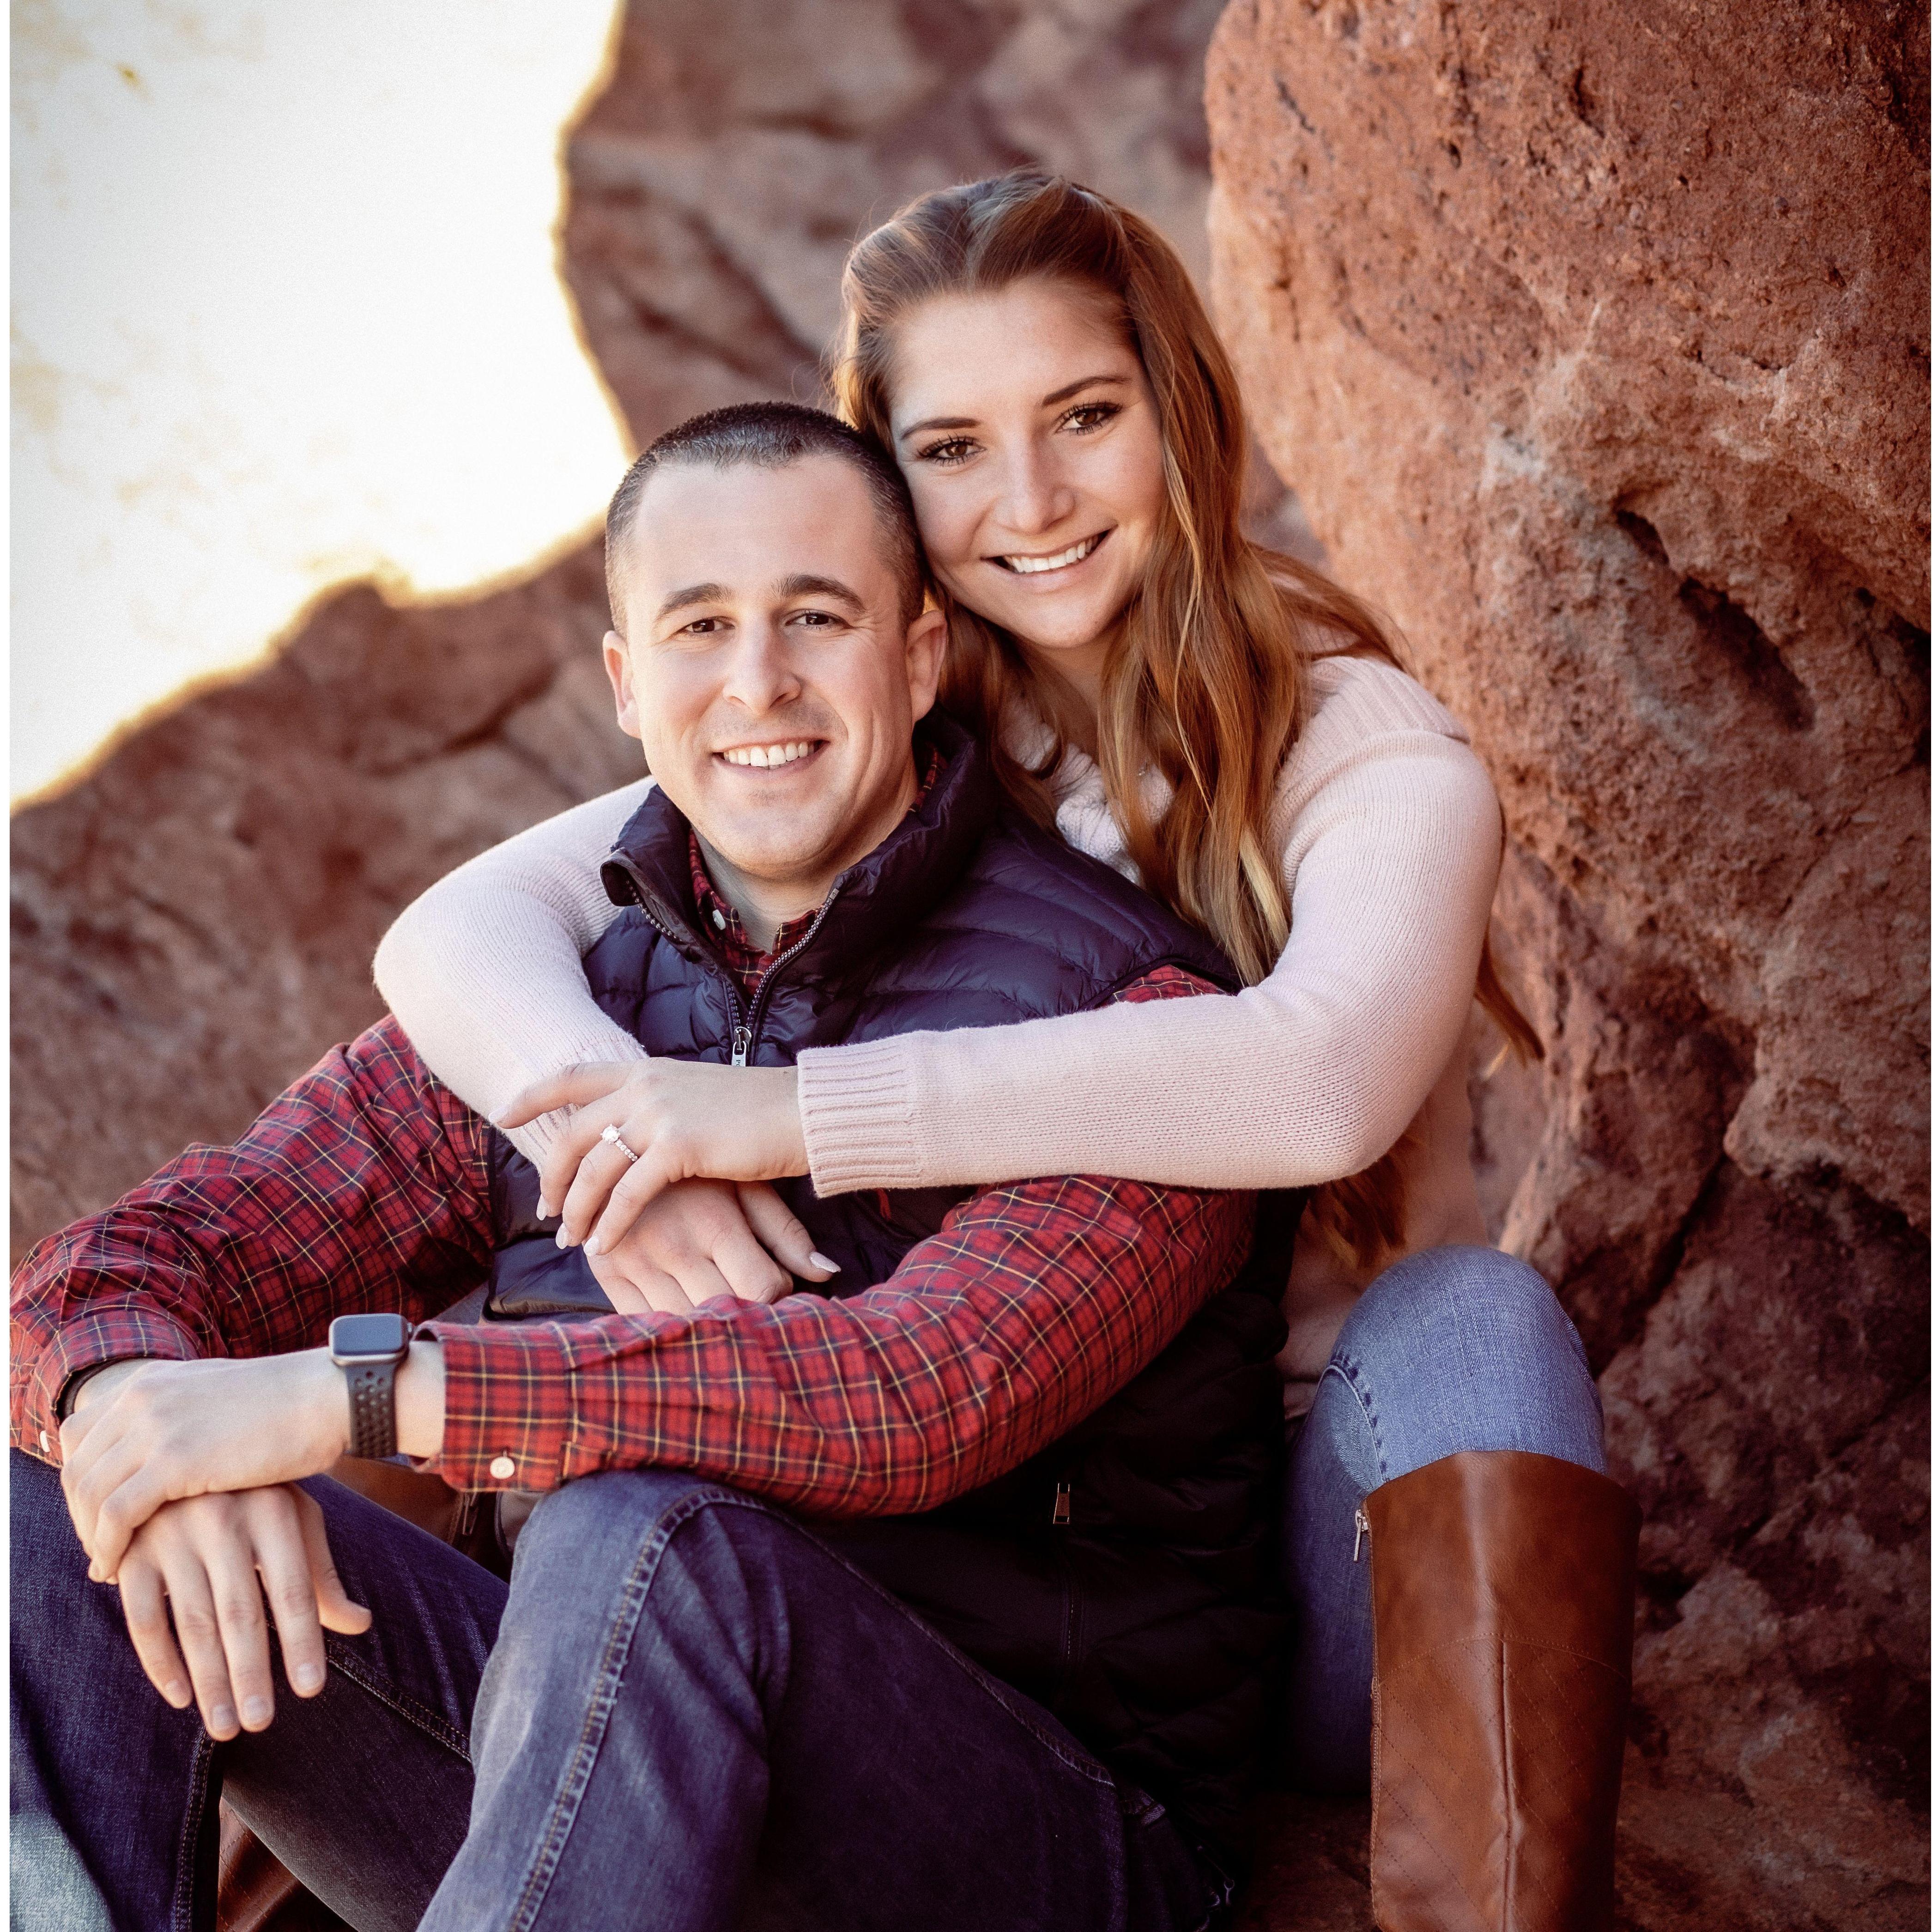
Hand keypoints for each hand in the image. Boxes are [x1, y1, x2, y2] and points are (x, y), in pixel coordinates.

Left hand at [61, 1352, 347, 1582]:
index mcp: (151, 1380)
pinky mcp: (175, 1460)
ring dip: (89, 1537)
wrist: (328, 1395)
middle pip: (78, 1467)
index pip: (79, 1435)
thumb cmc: (288, 1405)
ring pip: (89, 1493)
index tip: (97, 1514)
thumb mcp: (217, 1396)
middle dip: (79, 1516)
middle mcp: (143, 1397)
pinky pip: (117, 1514)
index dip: (79, 1480)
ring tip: (106, 1565)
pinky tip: (116, 1568)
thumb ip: (180, 1414)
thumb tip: (161, 1448)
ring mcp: (156, 1426)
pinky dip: (108, 1547)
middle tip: (97, 1549)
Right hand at [113, 1486, 370, 1739]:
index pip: (294, 1590)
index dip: (303, 1641)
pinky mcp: (132, 1550)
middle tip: (261, 1725)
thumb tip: (359, 1624)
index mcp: (274, 1511)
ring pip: (193, 1623)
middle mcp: (224, 1520)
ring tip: (227, 1727)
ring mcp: (174, 1534)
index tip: (311, 1690)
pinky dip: (160, 1661)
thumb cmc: (254, 1495)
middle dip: (251, 1675)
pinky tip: (181, 1697)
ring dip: (210, 1681)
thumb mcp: (295, 1519)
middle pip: (241, 1614)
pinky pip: (144, 1617)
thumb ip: (321, 1574)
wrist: (180, 1444)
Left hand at [496, 1060, 809, 1255]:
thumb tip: (637, 1133)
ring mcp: (659, 1113)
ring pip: (593, 1169)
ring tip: (573, 1240)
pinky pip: (626, 1195)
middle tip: (548, 1211)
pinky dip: (610, 1224)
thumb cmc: (761, 1113)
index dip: (534, 1094)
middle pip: (573, 1133)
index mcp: (648, 1070)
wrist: (804, 1111)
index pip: (573, 1075)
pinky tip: (605, 1247)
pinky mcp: (678, 1146)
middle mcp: (645, 1085)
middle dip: (553, 1176)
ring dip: (577, 1210)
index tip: (504, 1113)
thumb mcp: (700, 1096)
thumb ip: (663, 1107)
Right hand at [585, 1177, 836, 1314]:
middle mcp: (674, 1246)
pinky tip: (683, 1311)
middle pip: (726, 1313)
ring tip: (721, 1307)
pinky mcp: (606, 1273)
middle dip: (748, 1316)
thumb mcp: (747, 1187)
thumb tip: (829, 1273)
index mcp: (714, 1222)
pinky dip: (666, 1327)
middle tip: (756, 1304)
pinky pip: (642, 1323)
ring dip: (709, 1327)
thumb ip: (785, 1233)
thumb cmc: (698, 1168)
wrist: (619, 1140)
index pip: (761, 1288)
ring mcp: (636, 1262)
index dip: (779, 1296)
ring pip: (684, 1324)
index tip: (779, 1288)